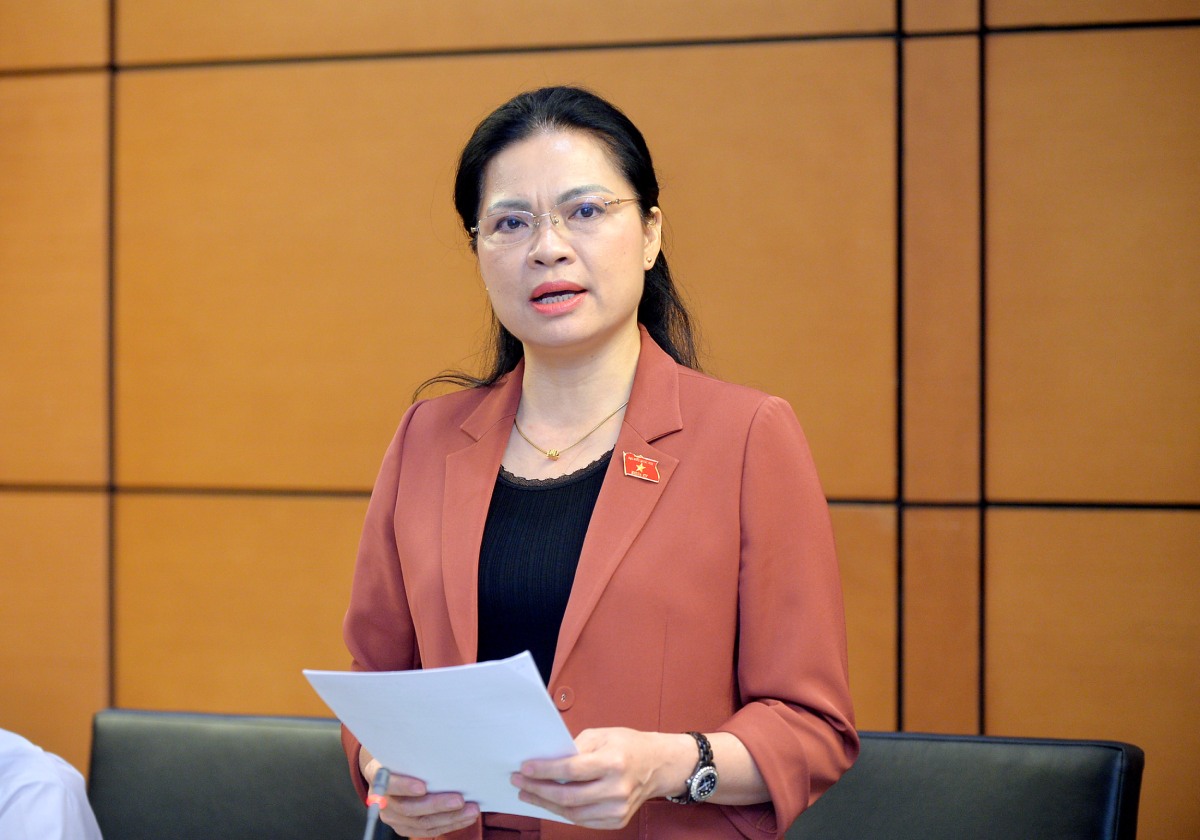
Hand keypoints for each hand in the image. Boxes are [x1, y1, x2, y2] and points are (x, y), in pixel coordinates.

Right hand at [360, 750, 478, 835]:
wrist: (390, 769)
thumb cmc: (403, 755)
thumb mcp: (402, 747)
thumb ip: (414, 750)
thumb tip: (442, 743)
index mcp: (377, 774)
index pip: (388, 783)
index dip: (404, 787)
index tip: (423, 787)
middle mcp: (382, 800)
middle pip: (409, 808)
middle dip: (437, 805)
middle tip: (460, 800)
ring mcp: (393, 817)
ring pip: (421, 823)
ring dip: (450, 818)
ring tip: (471, 811)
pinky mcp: (404, 827)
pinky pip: (428, 830)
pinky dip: (450, 825)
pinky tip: (465, 818)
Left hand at [511, 728, 692, 828]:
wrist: (658, 765)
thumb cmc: (628, 745)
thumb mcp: (602, 735)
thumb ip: (574, 748)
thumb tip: (546, 761)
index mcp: (614, 762)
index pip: (571, 770)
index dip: (545, 771)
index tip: (524, 768)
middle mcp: (617, 788)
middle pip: (568, 796)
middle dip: (538, 789)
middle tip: (519, 782)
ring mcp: (618, 809)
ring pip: (572, 813)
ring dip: (545, 804)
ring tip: (528, 794)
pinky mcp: (617, 821)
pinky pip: (582, 821)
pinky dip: (563, 812)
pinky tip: (549, 802)